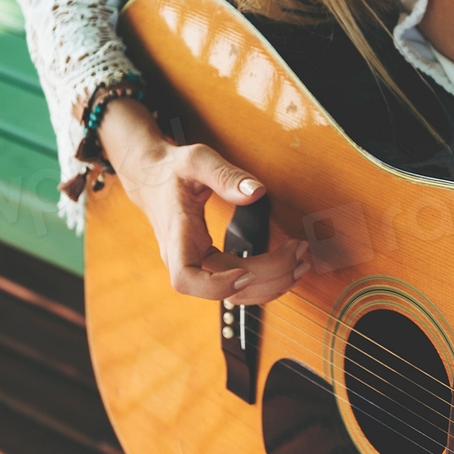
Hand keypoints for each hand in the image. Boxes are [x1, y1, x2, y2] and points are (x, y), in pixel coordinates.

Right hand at [97, 99, 310, 304]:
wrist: (151, 178)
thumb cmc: (172, 169)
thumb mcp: (196, 160)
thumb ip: (225, 175)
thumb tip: (258, 193)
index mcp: (177, 234)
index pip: (185, 277)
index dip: (215, 285)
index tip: (245, 273)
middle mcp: (184, 257)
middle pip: (225, 288)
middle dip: (267, 276)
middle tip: (299, 254)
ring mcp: (196, 264)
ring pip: (234, 293)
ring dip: (271, 283)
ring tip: (301, 262)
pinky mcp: (208, 263)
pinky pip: (237, 283)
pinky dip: (264, 280)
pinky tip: (287, 267)